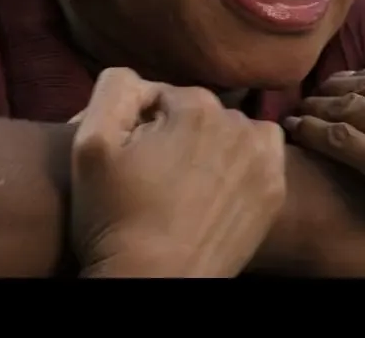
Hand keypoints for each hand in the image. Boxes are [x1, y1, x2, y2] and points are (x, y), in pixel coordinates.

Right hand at [69, 67, 286, 277]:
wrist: (155, 281)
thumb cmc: (116, 217)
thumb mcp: (90, 143)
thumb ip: (113, 88)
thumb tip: (139, 83)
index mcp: (193, 105)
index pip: (160, 96)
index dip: (138, 123)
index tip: (127, 156)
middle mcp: (237, 123)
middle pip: (197, 111)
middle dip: (174, 131)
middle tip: (151, 173)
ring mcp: (262, 159)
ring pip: (231, 129)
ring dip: (210, 143)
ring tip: (185, 179)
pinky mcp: (274, 191)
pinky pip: (262, 154)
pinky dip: (243, 160)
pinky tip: (220, 184)